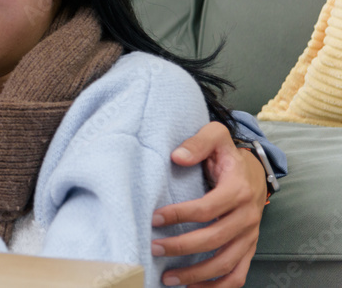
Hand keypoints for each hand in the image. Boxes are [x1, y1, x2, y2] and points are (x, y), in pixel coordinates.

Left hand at [152, 121, 266, 287]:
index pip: (207, 208)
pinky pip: (238, 274)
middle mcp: (246, 216)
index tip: (154, 218)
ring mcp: (249, 235)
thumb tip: (177, 156)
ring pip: (227, 263)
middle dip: (182, 247)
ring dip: (197, 274)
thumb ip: (197, 142)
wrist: (255, 170)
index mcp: (237, 190)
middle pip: (215, 239)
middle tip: (154, 248)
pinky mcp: (248, 247)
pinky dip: (218, 287)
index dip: (180, 215)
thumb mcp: (216, 136)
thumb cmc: (227, 154)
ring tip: (168, 277)